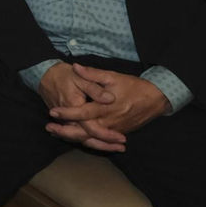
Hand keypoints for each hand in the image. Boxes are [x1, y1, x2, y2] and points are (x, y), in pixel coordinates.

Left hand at [46, 64, 169, 150]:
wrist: (156, 99)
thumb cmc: (133, 86)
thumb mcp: (112, 76)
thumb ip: (92, 74)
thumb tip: (75, 66)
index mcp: (106, 107)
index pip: (83, 113)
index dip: (67, 113)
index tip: (52, 112)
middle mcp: (109, 121)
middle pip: (85, 132)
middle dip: (65, 131)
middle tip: (49, 127)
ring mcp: (114, 129)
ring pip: (91, 139)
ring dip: (73, 137)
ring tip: (56, 133)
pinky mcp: (118, 132)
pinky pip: (99, 140)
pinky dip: (86, 139)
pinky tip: (74, 137)